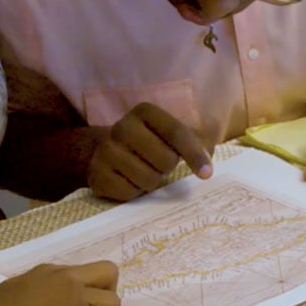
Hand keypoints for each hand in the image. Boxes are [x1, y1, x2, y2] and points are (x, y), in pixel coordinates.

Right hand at [0, 261, 120, 305]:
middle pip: (109, 272)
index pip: (85, 271)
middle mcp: (67, 278)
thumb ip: (39, 285)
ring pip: (114, 301)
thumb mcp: (18, 285)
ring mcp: (75, 297)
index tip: (75, 304)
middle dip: (107, 292)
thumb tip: (47, 295)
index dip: (87, 288)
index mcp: (50, 269)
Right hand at [88, 103, 212, 200]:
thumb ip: (192, 140)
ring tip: (140, 170)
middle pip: (165, 160)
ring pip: (149, 180)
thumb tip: (209, 157)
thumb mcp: (164, 132)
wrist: (97, 151)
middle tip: (157, 162)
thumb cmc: (143, 142)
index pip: (176, 133)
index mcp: (144, 112)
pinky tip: (126, 179)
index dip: (194, 154)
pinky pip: (130, 193)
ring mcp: (106, 151)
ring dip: (151, 181)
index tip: (206, 173)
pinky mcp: (97, 175)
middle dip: (167, 167)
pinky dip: (134, 192)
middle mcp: (122, 127)